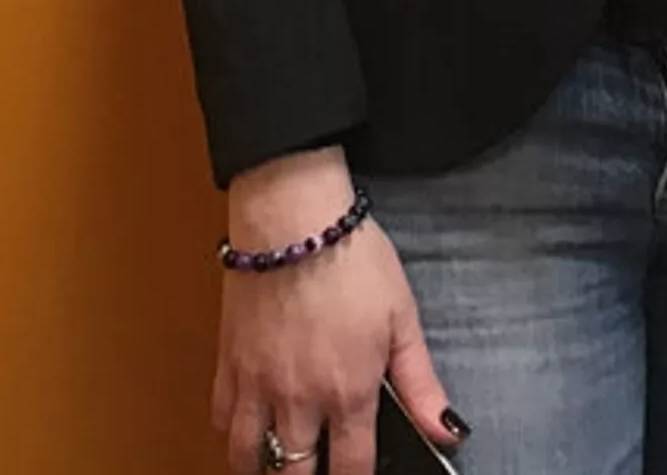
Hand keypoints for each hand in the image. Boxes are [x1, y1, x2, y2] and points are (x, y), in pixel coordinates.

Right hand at [214, 151, 460, 474]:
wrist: (294, 216)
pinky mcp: (228, 361)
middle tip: (320, 466)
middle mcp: (299, 400)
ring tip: (284, 458)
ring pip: (248, 458)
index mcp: (348, 392)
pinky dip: (233, 432)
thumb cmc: (352, 258)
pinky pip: (220, 419)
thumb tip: (447, 429)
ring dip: (267, 466)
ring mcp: (257, 384)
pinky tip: (250, 423)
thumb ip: (421, 383)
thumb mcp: (403, 317)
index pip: (350, 471)